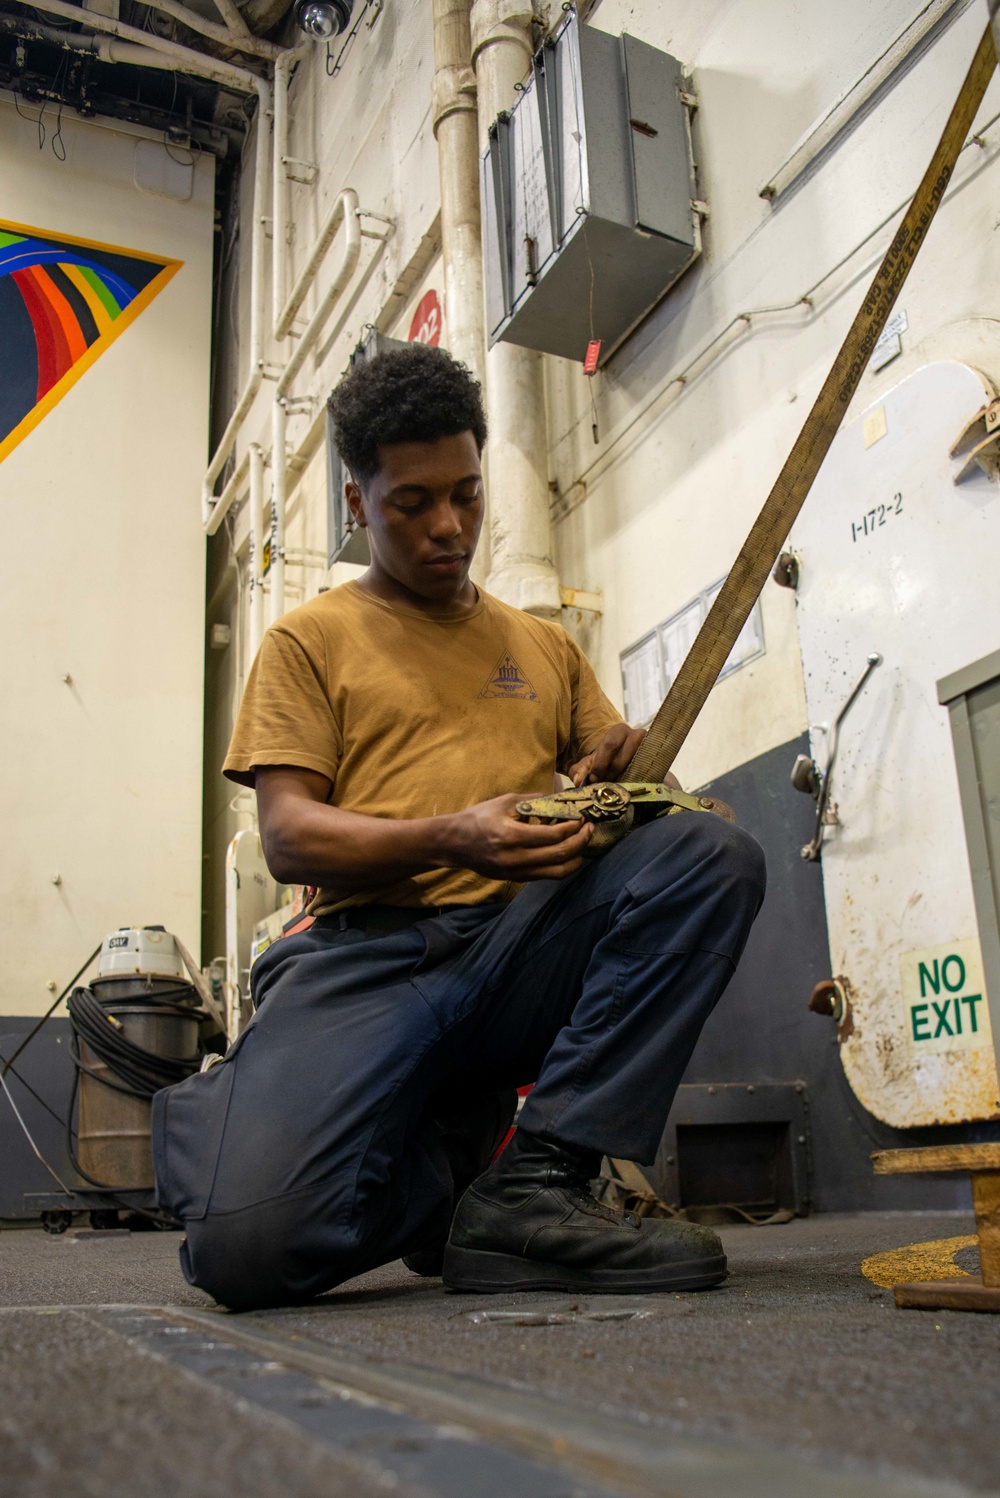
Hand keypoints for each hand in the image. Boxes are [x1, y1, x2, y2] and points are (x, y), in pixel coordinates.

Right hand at [442, 793, 592, 881]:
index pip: (553, 835)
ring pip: (559, 871)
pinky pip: (548, 875)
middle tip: (589, 828)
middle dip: (581, 840)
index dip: (572, 827)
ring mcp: (517, 872)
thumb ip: (535, 800)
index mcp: (511, 836)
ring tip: (582, 842)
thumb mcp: (505, 802)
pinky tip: (567, 851)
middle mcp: (515, 858)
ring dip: (576, 857)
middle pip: (561, 854)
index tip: (581, 817)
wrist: (455, 843)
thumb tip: (562, 799)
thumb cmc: (479, 818)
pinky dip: (563, 864)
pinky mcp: (517, 879)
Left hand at [568, 723, 645, 785]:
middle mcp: (637, 735)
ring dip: (621, 780)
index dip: (600, 764)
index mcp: (618, 731)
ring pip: (634, 768)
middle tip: (603, 784)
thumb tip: (578, 781)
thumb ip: (579, 771)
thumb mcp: (589, 763)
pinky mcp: (656, 762)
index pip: (609, 745)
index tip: (593, 779)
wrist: (623, 762)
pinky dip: (635, 782)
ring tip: (613, 786)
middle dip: (609, 775)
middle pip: (621, 759)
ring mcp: (649, 749)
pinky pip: (646, 774)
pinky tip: (627, 786)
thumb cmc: (604, 761)